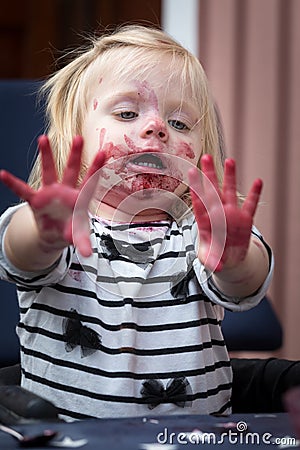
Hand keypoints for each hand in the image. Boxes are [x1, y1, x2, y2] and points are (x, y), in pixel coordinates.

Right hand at [0, 135, 106, 256]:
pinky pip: (23, 190)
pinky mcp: (36, 199)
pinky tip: (2, 174)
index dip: (97, 168)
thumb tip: (87, 254)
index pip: (90, 181)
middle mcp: (66, 191)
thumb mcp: (77, 235)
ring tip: (43, 138)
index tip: (104, 152)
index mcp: (79, 199)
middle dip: (75, 155)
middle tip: (79, 138)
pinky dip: (13, 183)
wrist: (55, 234)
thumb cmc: (70, 230)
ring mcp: (50, 192)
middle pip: (72, 170)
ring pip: (49, 171)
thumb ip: (82, 241)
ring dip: (47, 156)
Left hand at [188, 155, 261, 271]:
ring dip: (230, 177)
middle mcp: (218, 214)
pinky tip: (257, 182)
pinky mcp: (245, 219)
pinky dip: (254, 194)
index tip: (191, 175)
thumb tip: (216, 266)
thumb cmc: (214, 256)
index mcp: (206, 222)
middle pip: (212, 191)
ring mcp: (232, 214)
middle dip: (209, 175)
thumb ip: (212, 260)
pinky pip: (250, 205)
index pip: (199, 203)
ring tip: (230, 161)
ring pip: (230, 192)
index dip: (195, 189)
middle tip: (205, 158)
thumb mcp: (210, 260)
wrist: (228, 259)